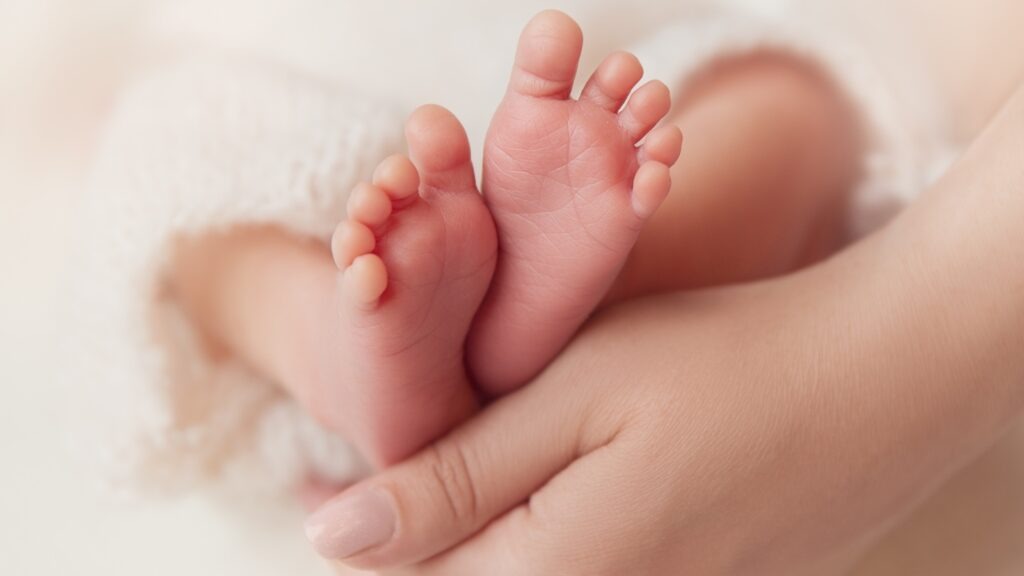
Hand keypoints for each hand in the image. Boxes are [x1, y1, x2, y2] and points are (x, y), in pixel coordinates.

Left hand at [306, 87, 1023, 574]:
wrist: (874, 381)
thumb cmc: (720, 365)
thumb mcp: (573, 398)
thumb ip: (454, 479)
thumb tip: (330, 537)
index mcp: (553, 571)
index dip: (360, 530)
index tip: (320, 486)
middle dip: (419, 535)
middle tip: (384, 475)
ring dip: (481, 534)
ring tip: (482, 460)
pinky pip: (585, 571)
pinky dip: (545, 535)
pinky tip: (550, 483)